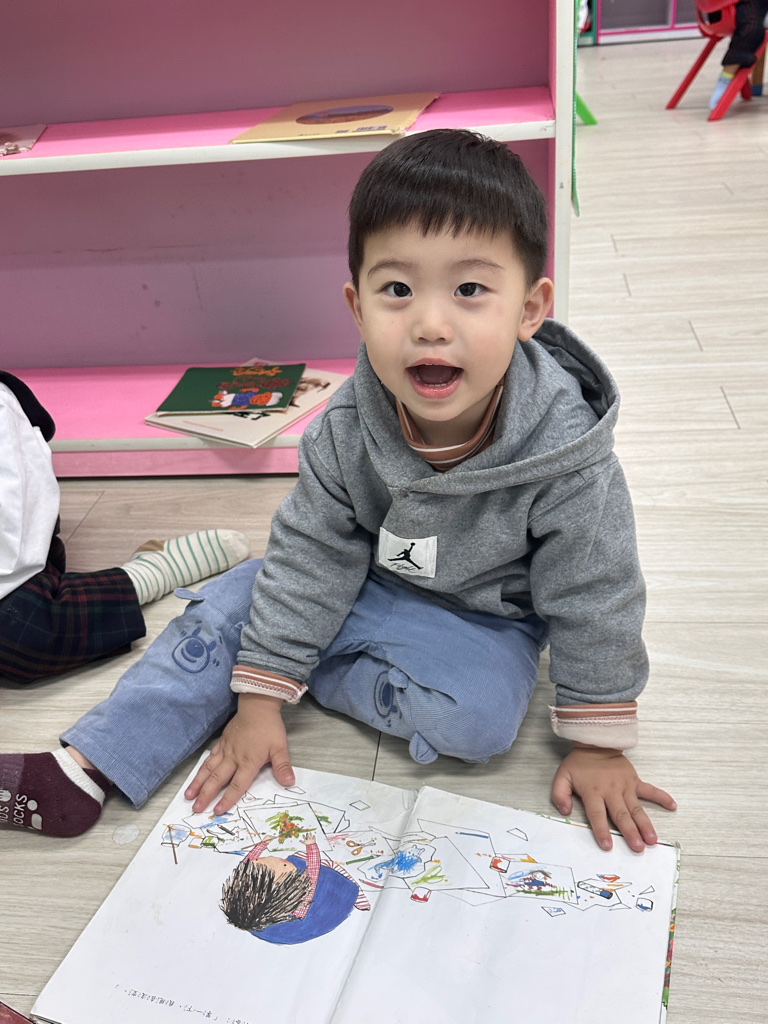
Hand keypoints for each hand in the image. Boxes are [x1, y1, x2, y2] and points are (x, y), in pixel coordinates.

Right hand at [185, 693, 294, 814]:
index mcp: (248, 762)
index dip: (227, 799)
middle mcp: (233, 758)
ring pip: (209, 769)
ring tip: (188, 795)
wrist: (257, 705)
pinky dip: (202, 767)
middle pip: (217, 780)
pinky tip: (197, 774)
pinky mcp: (222, 741)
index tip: (217, 811)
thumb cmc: (269, 727)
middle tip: (195, 808)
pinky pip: (210, 757)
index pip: (237, 785)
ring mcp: (226, 749)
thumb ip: (282, 767)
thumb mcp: (280, 747)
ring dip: (198, 783)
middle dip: (206, 795)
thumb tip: (289, 783)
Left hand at [551, 743, 675, 852]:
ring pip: (636, 808)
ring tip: (652, 839)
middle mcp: (611, 790)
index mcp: (593, 792)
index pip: (597, 815)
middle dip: (630, 832)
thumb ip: (560, 794)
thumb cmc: (579, 764)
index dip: (602, 831)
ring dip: (645, 824)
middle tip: (638, 848)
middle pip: (621, 815)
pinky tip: (672, 806)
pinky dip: (662, 797)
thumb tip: (565, 811)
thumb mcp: (562, 776)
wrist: (595, 743)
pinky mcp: (634, 780)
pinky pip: (650, 789)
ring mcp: (625, 785)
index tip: (608, 846)